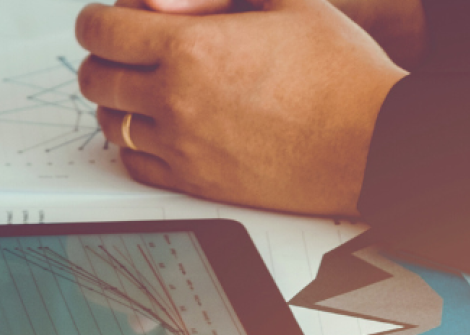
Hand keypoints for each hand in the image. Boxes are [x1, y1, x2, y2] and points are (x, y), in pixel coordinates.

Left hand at [76, 0, 407, 216]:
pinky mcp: (195, 182)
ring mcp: (182, 146)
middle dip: (102, 58)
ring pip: (109, 124)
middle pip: (95, 79)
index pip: (101, 31)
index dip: (96, 19)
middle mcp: (176, 100)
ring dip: (117, 102)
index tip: (105, 20)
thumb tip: (154, 2)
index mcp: (190, 48)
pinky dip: (135, 145)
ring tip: (142, 90)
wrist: (374, 140)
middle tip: (122, 53)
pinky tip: (159, 128)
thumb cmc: (339, 71)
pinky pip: (134, 164)